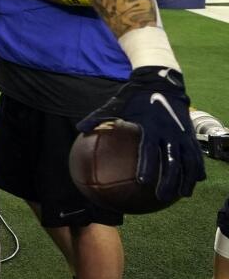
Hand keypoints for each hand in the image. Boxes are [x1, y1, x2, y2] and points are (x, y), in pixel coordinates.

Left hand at [78, 66, 205, 204]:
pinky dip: (198, 167)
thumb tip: (80, 128)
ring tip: (183, 195)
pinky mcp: (190, 133)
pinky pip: (196, 153)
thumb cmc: (136, 96)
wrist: (163, 81)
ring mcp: (182, 133)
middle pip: (172, 161)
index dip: (147, 166)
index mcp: (151, 126)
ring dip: (187, 178)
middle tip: (162, 196)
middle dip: (168, 180)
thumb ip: (99, 116)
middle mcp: (170, 131)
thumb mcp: (117, 103)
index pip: (149, 150)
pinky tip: (197, 181)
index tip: (142, 181)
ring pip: (188, 160)